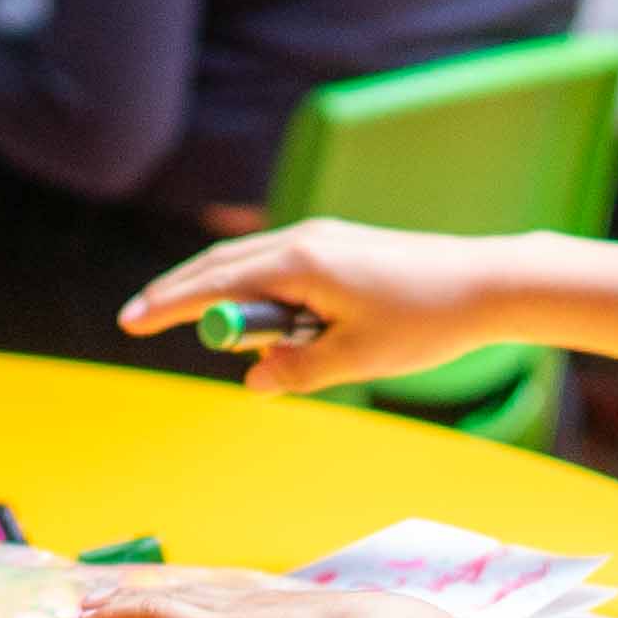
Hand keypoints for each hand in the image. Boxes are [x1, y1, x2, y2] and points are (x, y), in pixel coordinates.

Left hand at [74, 568, 469, 617]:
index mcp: (304, 615)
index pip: (250, 602)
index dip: (218, 603)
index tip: (200, 605)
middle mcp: (265, 604)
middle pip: (200, 592)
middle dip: (164, 594)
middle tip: (127, 595)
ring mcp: (237, 614)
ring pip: (167, 598)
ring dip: (127, 599)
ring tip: (93, 603)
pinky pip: (151, 614)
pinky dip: (118, 613)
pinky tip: (90, 615)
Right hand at [116, 216, 517, 393]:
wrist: (487, 281)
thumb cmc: (425, 320)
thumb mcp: (356, 358)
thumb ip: (297, 370)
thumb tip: (253, 378)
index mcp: (299, 264)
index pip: (212, 283)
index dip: (168, 304)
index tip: (130, 320)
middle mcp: (302, 240)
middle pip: (219, 265)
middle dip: (178, 293)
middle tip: (140, 318)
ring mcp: (320, 239)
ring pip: (248, 264)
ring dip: (224, 295)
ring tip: (215, 333)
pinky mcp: (337, 246)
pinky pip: (277, 265)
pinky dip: (256, 290)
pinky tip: (268, 321)